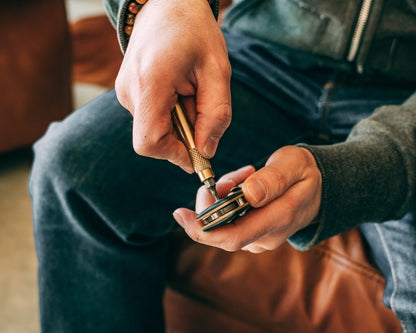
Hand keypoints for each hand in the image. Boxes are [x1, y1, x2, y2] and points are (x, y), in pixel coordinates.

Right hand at [115, 0, 231, 171]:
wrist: (166, 3)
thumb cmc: (194, 32)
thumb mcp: (217, 71)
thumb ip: (216, 115)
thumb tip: (206, 151)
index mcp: (150, 84)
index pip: (150, 142)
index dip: (174, 155)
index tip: (197, 152)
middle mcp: (129, 91)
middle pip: (154, 139)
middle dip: (182, 134)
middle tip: (199, 104)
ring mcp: (124, 92)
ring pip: (153, 128)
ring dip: (178, 121)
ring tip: (189, 90)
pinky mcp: (127, 91)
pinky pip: (150, 116)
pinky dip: (170, 113)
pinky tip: (179, 88)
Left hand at [173, 146, 321, 252]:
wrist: (317, 187)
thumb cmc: (303, 172)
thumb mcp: (292, 165)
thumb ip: (273, 180)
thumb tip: (248, 195)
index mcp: (279, 219)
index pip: (234, 236)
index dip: (203, 230)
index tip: (180, 214)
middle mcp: (267, 236)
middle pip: (221, 233)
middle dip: (210, 205)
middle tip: (220, 180)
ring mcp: (260, 238)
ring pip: (224, 224)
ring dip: (222, 197)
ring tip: (244, 174)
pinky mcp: (254, 234)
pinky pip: (230, 221)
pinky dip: (227, 200)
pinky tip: (242, 184)